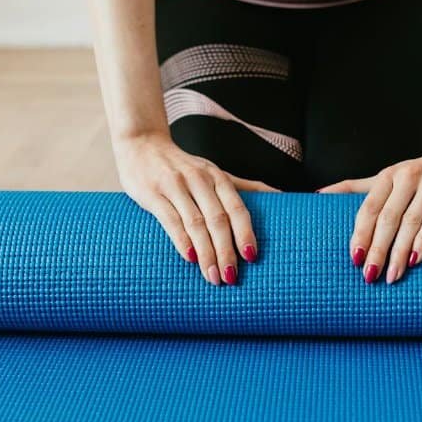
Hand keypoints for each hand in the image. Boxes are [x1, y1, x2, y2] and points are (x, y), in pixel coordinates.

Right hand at [114, 134, 275, 284]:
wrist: (141, 143)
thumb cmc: (181, 165)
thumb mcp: (212, 172)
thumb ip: (242, 185)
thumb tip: (280, 195)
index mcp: (217, 177)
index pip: (236, 208)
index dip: (245, 233)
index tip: (252, 257)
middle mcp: (199, 180)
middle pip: (218, 220)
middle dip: (226, 251)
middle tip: (231, 278)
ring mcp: (175, 186)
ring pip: (195, 223)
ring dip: (206, 253)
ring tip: (213, 277)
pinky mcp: (152, 193)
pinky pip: (170, 220)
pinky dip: (182, 241)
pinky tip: (190, 258)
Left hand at [318, 145, 421, 283]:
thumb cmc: (420, 173)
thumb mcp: (388, 177)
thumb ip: (356, 187)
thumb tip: (319, 194)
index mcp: (388, 176)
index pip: (369, 208)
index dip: (360, 234)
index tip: (353, 259)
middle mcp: (408, 177)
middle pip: (387, 218)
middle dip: (377, 249)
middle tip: (369, 275)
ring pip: (410, 222)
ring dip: (399, 252)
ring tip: (392, 276)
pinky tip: (414, 260)